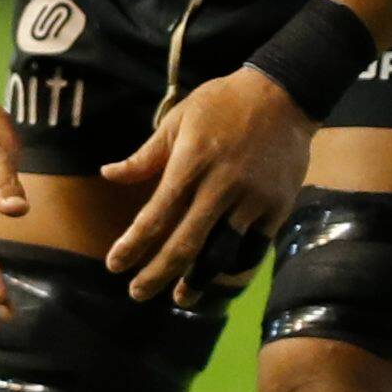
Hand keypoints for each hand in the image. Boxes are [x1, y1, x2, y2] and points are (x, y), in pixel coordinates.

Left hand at [101, 72, 312, 302]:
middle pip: (185, 243)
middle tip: (136, 293)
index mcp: (190, 165)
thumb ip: (145, 156)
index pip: (155, 216)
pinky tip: (221, 278)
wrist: (284, 94)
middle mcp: (220, 187)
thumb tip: (107, 175)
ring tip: (181, 297)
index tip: (114, 265)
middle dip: (157, 273)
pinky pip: (254, 247)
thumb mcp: (177, 120)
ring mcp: (252, 200)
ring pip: (222, 252)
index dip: (133, 245)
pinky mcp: (277, 207)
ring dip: (199, 279)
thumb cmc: (222, 103)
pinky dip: (236, 267)